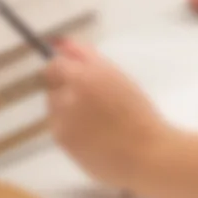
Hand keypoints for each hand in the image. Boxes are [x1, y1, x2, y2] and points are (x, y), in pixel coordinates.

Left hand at [45, 41, 171, 191]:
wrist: (145, 154)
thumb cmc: (139, 114)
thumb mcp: (117, 77)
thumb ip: (87, 57)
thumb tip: (60, 43)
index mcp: (87, 75)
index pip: (55, 64)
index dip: (63, 68)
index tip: (74, 74)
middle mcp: (70, 94)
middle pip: (52, 83)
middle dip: (65, 87)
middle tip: (91, 100)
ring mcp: (62, 118)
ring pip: (53, 105)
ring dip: (66, 107)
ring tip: (94, 120)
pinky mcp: (61, 139)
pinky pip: (58, 125)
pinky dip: (69, 127)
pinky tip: (91, 135)